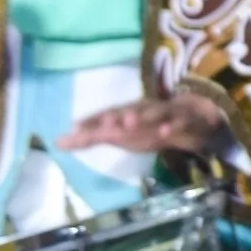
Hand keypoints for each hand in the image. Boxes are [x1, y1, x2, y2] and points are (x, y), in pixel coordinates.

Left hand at [56, 93, 224, 153]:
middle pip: (130, 110)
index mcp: (129, 112)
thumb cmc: (150, 127)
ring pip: (154, 112)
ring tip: (129, 123)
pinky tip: (164, 133)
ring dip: (142, 116)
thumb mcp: (120, 136)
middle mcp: (145, 108)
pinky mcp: (186, 117)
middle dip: (117, 115)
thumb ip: (91, 139)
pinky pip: (179, 121)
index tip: (75, 126)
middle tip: (105, 124)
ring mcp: (166, 111)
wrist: (194, 120)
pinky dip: (172, 125)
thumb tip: (57, 142)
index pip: (108, 114)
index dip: (93, 119)